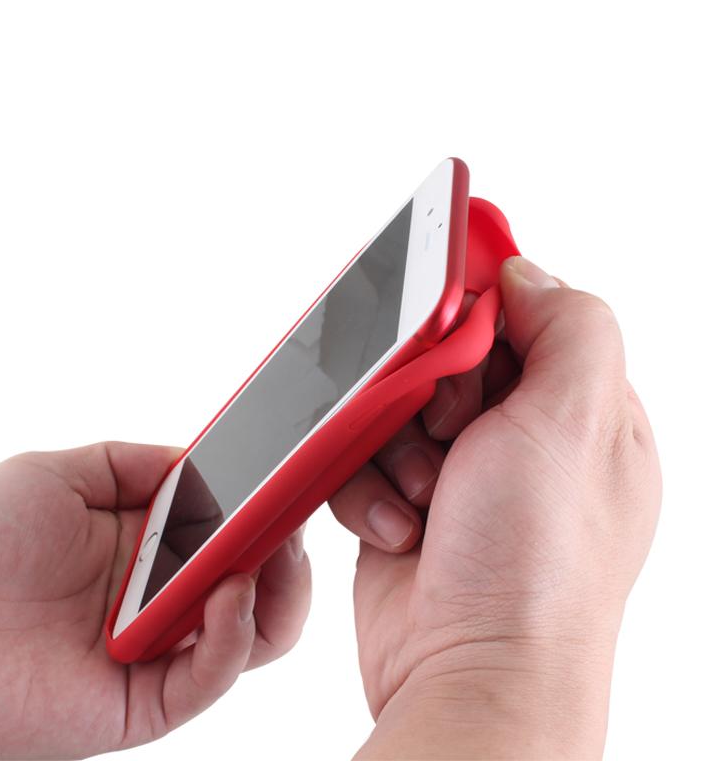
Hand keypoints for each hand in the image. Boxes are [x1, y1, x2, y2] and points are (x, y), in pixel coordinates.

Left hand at [0, 442, 310, 758]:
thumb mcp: (66, 471)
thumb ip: (139, 463)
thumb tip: (206, 460)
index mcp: (149, 550)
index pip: (231, 536)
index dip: (266, 514)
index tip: (289, 485)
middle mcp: (160, 601)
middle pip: (258, 589)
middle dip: (287, 554)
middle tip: (291, 522)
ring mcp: (156, 651)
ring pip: (252, 637)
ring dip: (277, 592)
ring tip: (270, 553)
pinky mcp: (142, 703)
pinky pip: (210, 677)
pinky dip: (236, 634)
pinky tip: (228, 589)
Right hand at [330, 257, 660, 758]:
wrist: (467, 671)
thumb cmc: (535, 568)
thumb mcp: (579, 423)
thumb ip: (569, 326)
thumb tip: (526, 274)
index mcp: (582, 416)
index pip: (529, 319)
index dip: (486, 307)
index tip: (448, 303)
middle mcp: (522, 443)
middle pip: (449, 358)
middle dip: (434, 387)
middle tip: (452, 426)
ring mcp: (459, 475)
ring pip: (394, 404)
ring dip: (398, 445)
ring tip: (428, 494)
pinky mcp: (403, 501)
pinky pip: (362, 455)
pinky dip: (369, 486)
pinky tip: (401, 526)